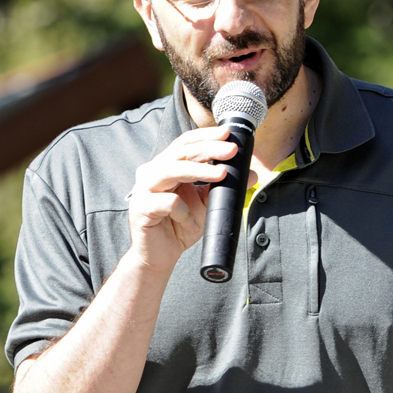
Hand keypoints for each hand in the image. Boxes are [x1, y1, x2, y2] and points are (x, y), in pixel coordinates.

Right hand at [126, 126, 236, 273]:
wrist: (161, 257)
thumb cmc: (181, 226)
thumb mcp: (208, 203)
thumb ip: (224, 186)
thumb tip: (252, 174)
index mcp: (166, 166)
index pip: (185, 143)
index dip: (206, 136)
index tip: (227, 135)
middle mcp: (152, 172)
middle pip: (180, 151)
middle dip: (209, 148)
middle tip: (231, 150)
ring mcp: (144, 189)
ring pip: (171, 169)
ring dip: (199, 170)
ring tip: (222, 175)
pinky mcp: (141, 208)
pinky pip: (168, 202)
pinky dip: (185, 212)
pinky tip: (192, 224)